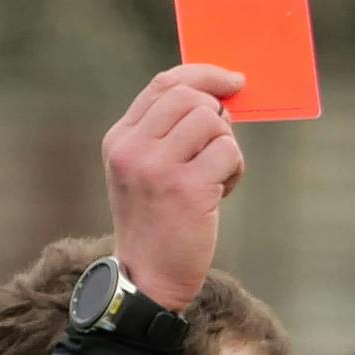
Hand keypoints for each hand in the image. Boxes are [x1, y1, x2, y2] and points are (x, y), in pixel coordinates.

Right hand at [98, 64, 246, 313]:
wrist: (147, 279)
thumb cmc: (156, 223)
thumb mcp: (145, 172)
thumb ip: (167, 133)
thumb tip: (219, 98)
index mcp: (120, 140)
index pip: (164, 85)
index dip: (203, 75)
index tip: (231, 81)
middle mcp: (133, 149)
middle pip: (192, 98)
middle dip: (217, 118)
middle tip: (218, 149)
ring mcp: (157, 167)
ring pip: (213, 122)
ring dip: (226, 148)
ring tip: (214, 178)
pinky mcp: (186, 188)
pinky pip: (229, 152)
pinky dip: (234, 171)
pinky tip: (219, 194)